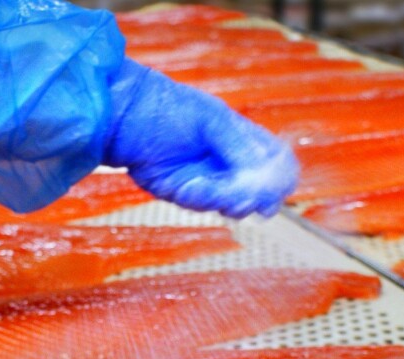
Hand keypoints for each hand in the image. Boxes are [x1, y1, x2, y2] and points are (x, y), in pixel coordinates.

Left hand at [103, 60, 297, 218]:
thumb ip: (239, 147)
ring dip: (225, 200)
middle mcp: (231, 162)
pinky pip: (204, 205)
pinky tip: (187, 186)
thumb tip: (267, 175)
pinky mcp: (187, 193)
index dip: (282, 180)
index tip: (274, 188)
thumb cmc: (167, 109)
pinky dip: (200, 199)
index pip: (279, 164)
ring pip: (235, 204)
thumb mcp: (210, 122)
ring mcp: (211, 179)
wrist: (121, 118)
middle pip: (262, 191)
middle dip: (253, 196)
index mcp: (245, 138)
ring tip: (203, 186)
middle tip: (240, 193)